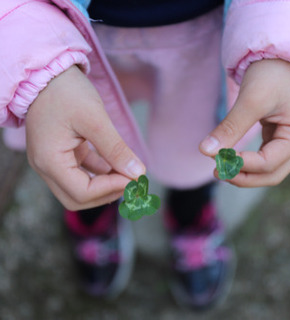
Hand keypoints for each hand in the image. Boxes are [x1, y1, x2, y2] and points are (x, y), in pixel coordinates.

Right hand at [26, 65, 145, 209]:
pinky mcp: (61, 153)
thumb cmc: (66, 91)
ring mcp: (52, 161)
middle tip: (131, 181)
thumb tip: (138, 173)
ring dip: (104, 185)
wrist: (47, 72)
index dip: (111, 189)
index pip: (81, 193)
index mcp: (50, 161)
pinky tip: (116, 164)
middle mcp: (46, 167)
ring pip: (80, 188)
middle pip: (78, 198)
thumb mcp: (95, 120)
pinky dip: (99, 173)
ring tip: (127, 173)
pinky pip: (81, 172)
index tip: (134, 178)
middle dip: (107, 193)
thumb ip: (116, 149)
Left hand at [199, 59, 289, 186]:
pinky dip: (247, 162)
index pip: (269, 163)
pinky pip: (264, 158)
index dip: (242, 166)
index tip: (217, 160)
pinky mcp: (280, 137)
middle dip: (243, 177)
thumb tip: (205, 151)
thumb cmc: (272, 73)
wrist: (282, 56)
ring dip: (244, 173)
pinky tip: (229, 158)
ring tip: (220, 167)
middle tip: (217, 172)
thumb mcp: (251, 100)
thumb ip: (230, 127)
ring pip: (268, 170)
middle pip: (271, 174)